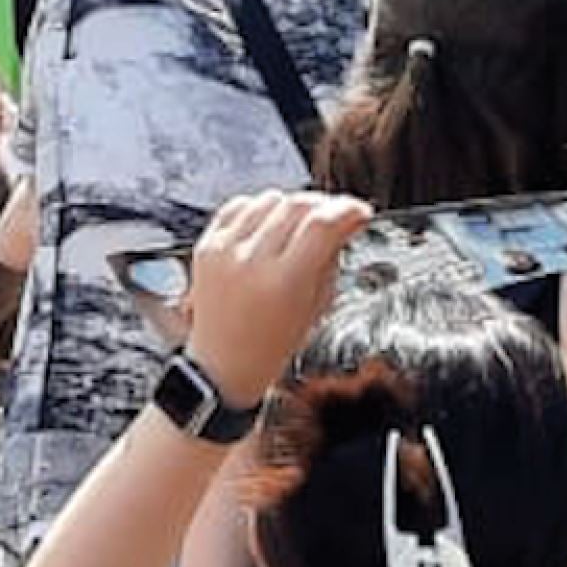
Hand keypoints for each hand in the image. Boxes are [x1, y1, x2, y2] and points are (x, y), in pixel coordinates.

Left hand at [182, 191, 368, 401]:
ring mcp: (225, 251)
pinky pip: (239, 205)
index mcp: (283, 284)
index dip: (348, 210)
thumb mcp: (316, 307)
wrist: (221, 367)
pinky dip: (260, 208)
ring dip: (292, 206)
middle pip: (298, 204)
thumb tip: (348, 220)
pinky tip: (269, 225)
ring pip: (270, 198)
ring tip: (300, 226)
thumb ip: (333, 259)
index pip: (322, 224)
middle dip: (325, 206)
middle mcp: (251, 262)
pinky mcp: (207, 246)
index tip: (359, 212)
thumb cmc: (271, 346)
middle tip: (335, 217)